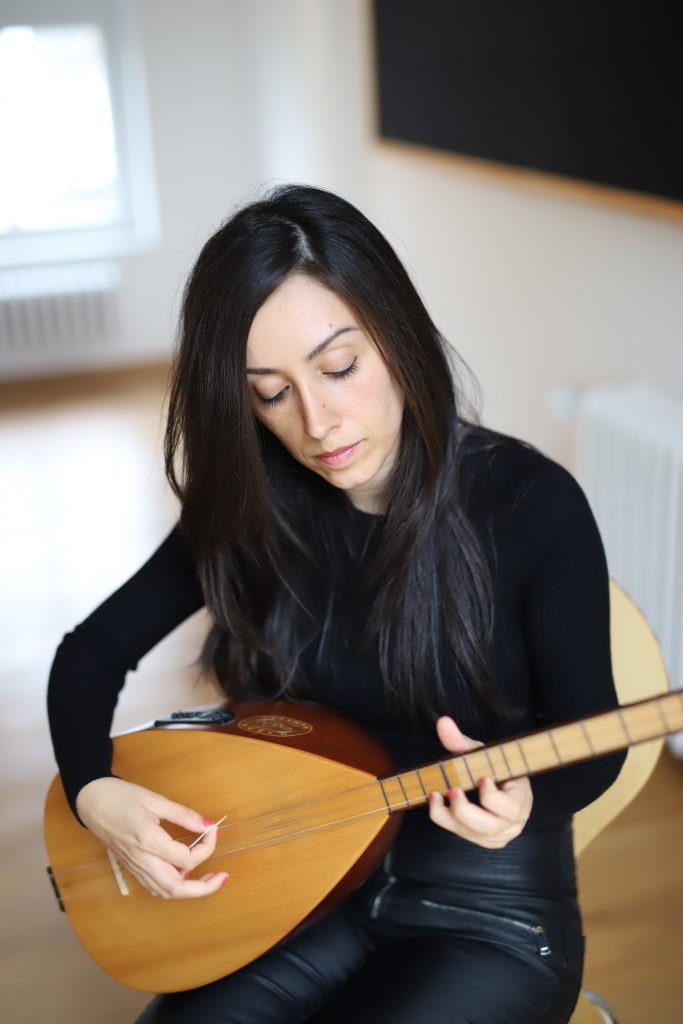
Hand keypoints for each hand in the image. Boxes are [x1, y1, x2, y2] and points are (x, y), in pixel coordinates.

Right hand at [75, 777, 228, 898]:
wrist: (90, 801)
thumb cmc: (120, 796)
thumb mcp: (155, 799)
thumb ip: (183, 815)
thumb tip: (208, 825)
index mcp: (148, 840)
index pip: (187, 859)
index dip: (207, 846)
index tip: (212, 829)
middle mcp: (141, 859)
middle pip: (176, 888)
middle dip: (203, 888)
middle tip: (221, 877)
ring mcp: (134, 866)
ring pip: (165, 892)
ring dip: (189, 891)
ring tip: (208, 880)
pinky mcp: (131, 868)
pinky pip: (154, 887)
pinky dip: (172, 887)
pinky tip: (183, 875)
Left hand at [428, 716, 532, 848]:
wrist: (498, 783)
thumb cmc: (493, 767)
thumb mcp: (481, 753)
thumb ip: (461, 741)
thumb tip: (443, 723)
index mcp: (521, 797)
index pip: (510, 807)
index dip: (493, 797)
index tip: (482, 779)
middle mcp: (513, 821)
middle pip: (491, 827)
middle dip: (466, 811)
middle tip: (452, 790)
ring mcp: (499, 834)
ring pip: (475, 835)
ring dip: (451, 817)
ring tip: (437, 796)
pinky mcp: (484, 840)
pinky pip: (464, 836)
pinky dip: (446, 821)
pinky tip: (437, 804)